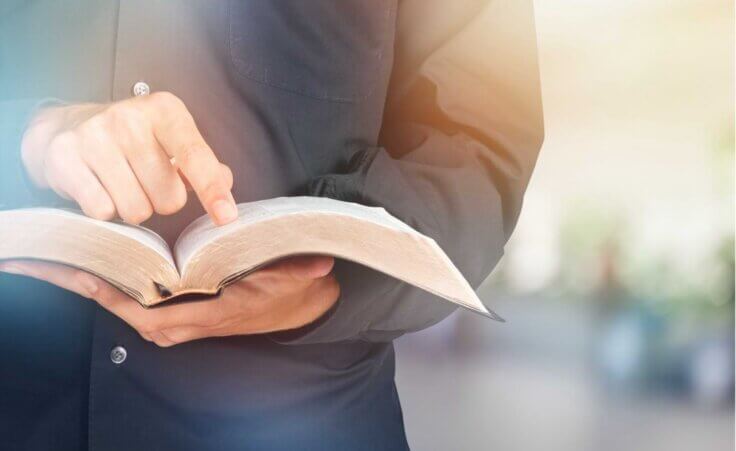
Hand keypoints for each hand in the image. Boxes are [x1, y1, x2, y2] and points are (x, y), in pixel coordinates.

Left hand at [0, 256, 338, 345]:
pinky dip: (104, 282)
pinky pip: (130, 299)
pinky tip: (84, 259)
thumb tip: (318, 266)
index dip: (113, 294)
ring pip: (121, 303)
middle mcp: (182, 322)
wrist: (295, 306)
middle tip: (44, 256)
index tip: (84, 270)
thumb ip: (298, 272)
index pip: (148, 312)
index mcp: (204, 315)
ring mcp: (174, 318)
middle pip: (121, 306)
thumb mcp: (292, 280)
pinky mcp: (172, 309)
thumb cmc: (286, 292)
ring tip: (53, 253)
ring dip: (87, 281)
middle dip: (84, 283)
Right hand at [21, 93, 236, 224]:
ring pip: (136, 210)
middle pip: (169, 198)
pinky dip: (105, 209)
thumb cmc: (135, 139)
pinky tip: (99, 187)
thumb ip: (204, 163)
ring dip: (134, 207)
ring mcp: (93, 135)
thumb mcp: (173, 139)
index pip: (194, 156)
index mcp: (164, 110)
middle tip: (146, 181)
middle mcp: (129, 118)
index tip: (226, 217)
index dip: (212, 190)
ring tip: (122, 183)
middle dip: (163, 200)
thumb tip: (225, 181)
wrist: (69, 125)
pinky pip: (102, 211)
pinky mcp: (64, 156)